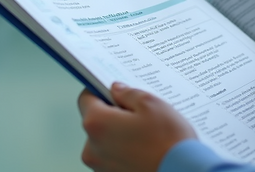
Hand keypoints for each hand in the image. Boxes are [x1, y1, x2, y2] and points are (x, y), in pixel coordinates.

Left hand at [78, 82, 196, 171]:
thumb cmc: (169, 142)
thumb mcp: (151, 104)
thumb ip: (128, 93)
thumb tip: (117, 90)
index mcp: (97, 123)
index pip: (86, 98)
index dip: (101, 91)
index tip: (116, 92)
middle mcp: (91, 148)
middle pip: (96, 121)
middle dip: (114, 114)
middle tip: (140, 114)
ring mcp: (100, 167)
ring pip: (105, 140)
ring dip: (120, 134)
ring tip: (147, 135)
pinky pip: (113, 157)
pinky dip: (125, 151)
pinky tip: (146, 149)